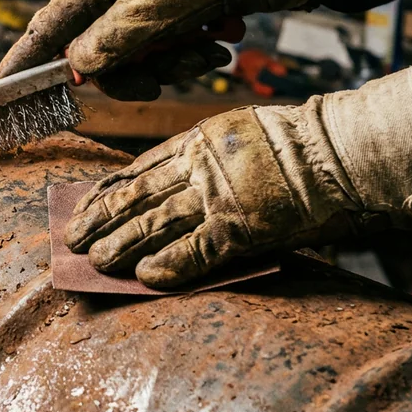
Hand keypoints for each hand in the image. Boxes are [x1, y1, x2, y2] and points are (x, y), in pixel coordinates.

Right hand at [0, 0, 315, 100]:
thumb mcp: (154, 7)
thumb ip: (110, 41)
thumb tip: (74, 68)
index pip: (46, 29)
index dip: (22, 62)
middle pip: (97, 60)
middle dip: (138, 71)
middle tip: (167, 72)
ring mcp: (140, 11)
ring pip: (137, 64)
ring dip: (176, 63)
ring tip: (212, 45)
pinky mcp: (169, 22)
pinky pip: (165, 58)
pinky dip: (192, 56)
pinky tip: (219, 40)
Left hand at [64, 68, 411, 288]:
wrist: (337, 151)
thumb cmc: (291, 147)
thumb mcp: (233, 135)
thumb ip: (196, 158)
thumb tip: (158, 192)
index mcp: (195, 140)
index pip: (136, 169)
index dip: (106, 191)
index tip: (82, 205)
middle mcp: (199, 165)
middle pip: (136, 196)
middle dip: (101, 220)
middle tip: (74, 240)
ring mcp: (218, 194)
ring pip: (155, 222)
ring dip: (122, 244)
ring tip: (97, 261)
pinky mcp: (241, 224)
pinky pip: (196, 249)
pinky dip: (169, 263)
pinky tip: (146, 276)